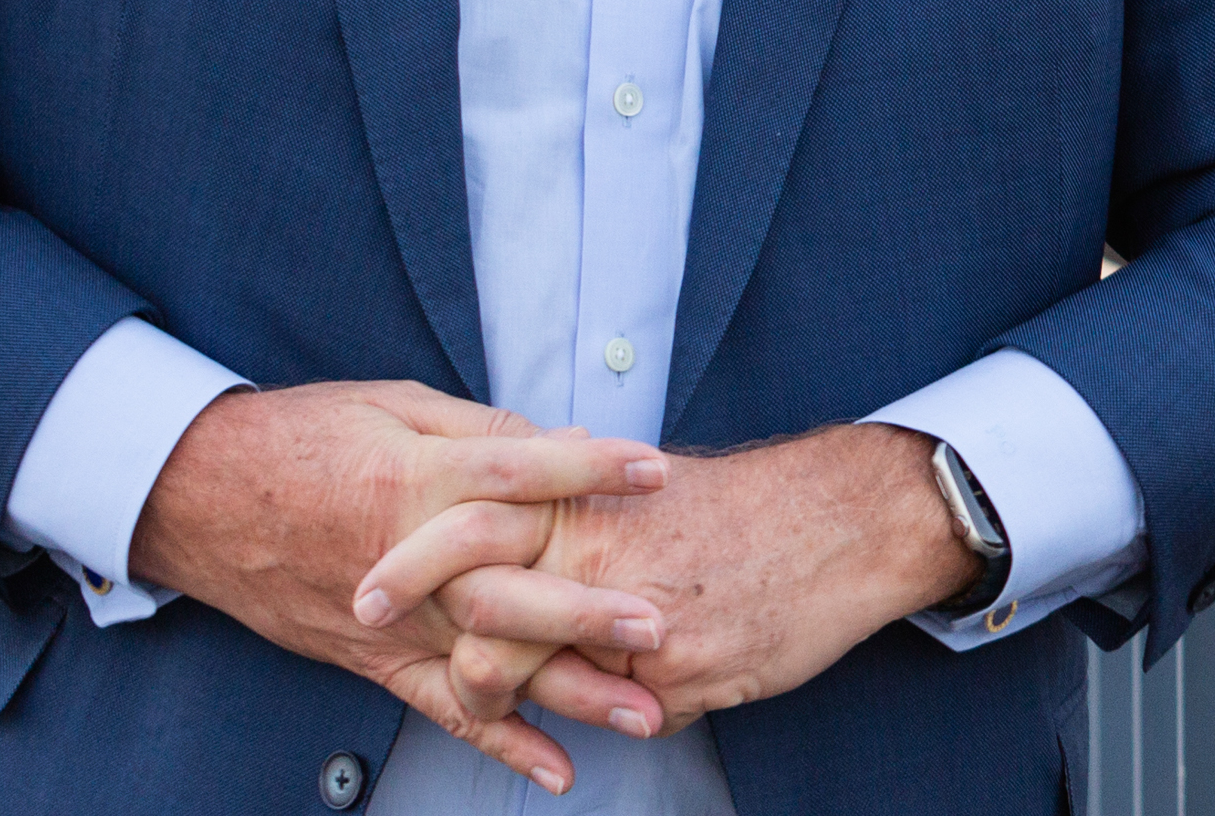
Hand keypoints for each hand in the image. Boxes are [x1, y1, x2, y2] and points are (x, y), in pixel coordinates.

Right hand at [130, 380, 673, 793]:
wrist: (201, 496)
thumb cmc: (301, 437)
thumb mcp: (390, 406)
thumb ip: (478, 429)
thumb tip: (564, 441)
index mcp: (413, 478)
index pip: (516, 471)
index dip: (590, 471)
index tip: (655, 470)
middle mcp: (408, 558)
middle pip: (510, 587)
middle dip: (589, 611)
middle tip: (660, 624)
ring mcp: (392, 621)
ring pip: (491, 662)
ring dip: (569, 692)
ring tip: (642, 713)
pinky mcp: (374, 660)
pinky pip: (443, 708)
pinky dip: (500, 744)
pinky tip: (556, 771)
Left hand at [361, 423, 978, 732]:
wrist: (845, 523)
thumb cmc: (749, 506)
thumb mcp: (649, 491)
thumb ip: (582, 512)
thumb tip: (521, 530)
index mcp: (591, 506)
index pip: (473, 526)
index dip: (412, 556)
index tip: (369, 579)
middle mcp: (602, 560)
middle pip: (481, 602)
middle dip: (422, 613)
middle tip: (371, 616)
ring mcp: (637, 625)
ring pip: (538, 673)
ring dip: (509, 688)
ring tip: (485, 693)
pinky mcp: (679, 677)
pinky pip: (622, 713)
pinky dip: (614, 715)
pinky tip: (611, 723)